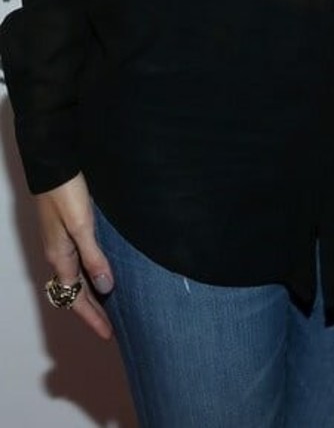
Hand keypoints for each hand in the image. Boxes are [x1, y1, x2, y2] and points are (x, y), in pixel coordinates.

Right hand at [35, 174, 114, 339]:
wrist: (55, 167)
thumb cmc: (67, 193)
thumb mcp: (82, 226)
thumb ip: (93, 256)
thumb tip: (105, 287)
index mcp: (61, 258)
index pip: (76, 298)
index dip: (93, 318)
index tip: (109, 335)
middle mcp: (59, 255)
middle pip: (75, 292)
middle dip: (92, 312)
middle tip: (111, 327)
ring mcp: (62, 244)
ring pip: (76, 279)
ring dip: (90, 295)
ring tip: (109, 306)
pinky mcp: (68, 232)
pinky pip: (79, 264)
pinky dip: (90, 275)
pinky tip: (102, 273)